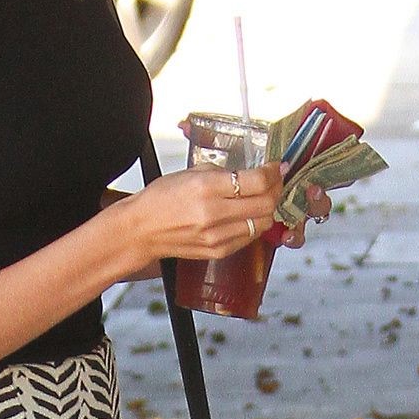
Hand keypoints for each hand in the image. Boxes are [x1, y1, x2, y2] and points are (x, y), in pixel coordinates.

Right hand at [110, 160, 285, 276]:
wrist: (141, 230)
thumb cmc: (161, 199)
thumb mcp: (190, 173)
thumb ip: (222, 173)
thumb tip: (250, 173)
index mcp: (207, 187)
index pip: (257, 181)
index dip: (273, 173)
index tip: (276, 167)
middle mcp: (214, 213)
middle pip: (266, 203)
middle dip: (276, 189)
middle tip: (275, 181)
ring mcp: (217, 236)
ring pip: (263, 222)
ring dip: (268, 209)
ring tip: (263, 198)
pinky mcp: (218, 251)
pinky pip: (250, 237)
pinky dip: (255, 224)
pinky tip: (248, 215)